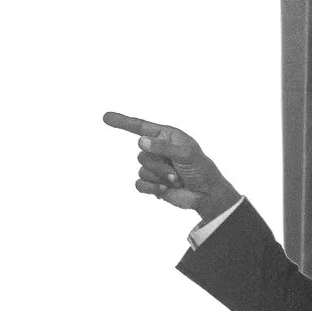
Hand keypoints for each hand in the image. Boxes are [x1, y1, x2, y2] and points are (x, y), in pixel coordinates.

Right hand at [102, 111, 240, 220]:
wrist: (205, 193)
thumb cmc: (200, 168)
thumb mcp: (186, 153)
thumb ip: (163, 146)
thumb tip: (141, 141)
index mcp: (165, 136)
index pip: (140, 127)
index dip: (122, 122)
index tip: (106, 117)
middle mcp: (156, 149)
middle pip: (142, 154)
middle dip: (160, 166)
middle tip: (177, 173)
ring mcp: (153, 167)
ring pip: (142, 170)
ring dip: (160, 177)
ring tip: (176, 181)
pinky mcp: (151, 184)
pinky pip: (139, 184)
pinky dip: (152, 188)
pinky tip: (164, 190)